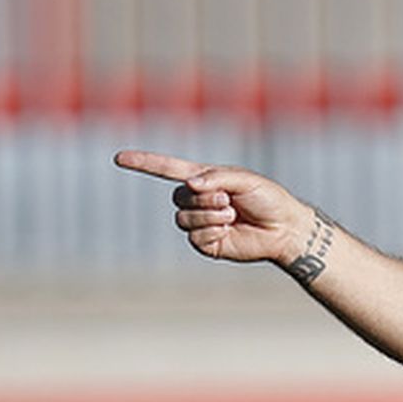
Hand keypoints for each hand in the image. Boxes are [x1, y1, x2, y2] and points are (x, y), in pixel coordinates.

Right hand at [114, 150, 310, 265]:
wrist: (283, 228)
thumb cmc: (268, 198)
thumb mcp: (245, 179)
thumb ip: (217, 177)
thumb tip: (190, 185)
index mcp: (205, 179)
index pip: (167, 170)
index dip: (144, 163)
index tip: (119, 158)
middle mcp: (199, 201)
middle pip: (178, 198)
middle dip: (203, 198)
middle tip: (229, 200)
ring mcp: (201, 223)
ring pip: (184, 219)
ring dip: (208, 215)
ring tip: (231, 213)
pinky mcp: (206, 243)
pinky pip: (195, 237)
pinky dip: (212, 231)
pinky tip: (229, 229)